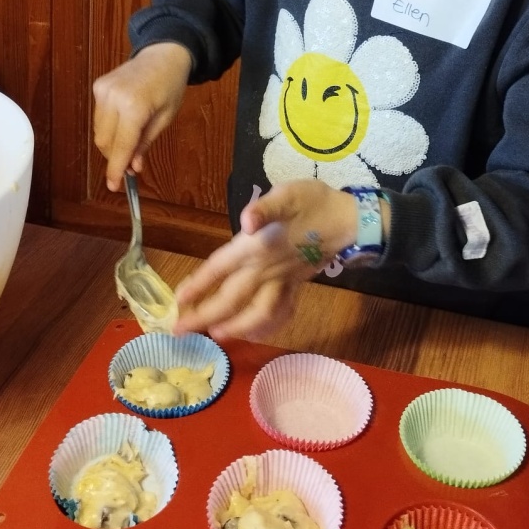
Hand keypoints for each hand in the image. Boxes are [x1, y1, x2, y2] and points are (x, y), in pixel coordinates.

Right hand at [92, 42, 192, 189]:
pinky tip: (124, 120)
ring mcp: (102, 90)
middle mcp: (113, 98)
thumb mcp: (165, 118)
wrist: (163, 54)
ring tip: (130, 139)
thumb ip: (145, 143)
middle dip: (114, 156)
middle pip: (104, 142)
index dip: (115, 169)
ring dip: (111, 143)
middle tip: (130, 163)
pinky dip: (109, 126)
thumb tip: (132, 167)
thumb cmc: (170, 87)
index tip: (113, 186)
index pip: (121, 146)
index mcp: (134, 107)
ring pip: (98, 131)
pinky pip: (98, 117)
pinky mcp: (98, 86)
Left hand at [173, 180, 357, 340]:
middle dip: (204, 317)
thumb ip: (265, 208)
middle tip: (180, 331)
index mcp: (257, 246)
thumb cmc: (314, 201)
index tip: (178, 301)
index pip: (220, 268)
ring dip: (234, 327)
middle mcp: (267, 269)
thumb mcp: (288, 194)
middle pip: (232, 299)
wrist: (351, 219)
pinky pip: (279, 312)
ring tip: (215, 334)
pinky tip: (254, 330)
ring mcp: (283, 281)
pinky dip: (265, 325)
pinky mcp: (296, 285)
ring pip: (257, 313)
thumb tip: (247, 221)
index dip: (199, 285)